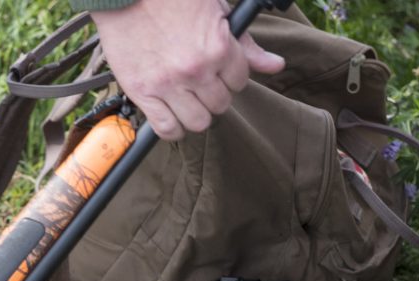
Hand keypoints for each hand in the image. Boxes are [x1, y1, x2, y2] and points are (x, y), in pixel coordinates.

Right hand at [92, 0, 284, 140]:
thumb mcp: (217, 12)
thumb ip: (245, 44)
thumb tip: (275, 66)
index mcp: (219, 47)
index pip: (239, 82)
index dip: (230, 77)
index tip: (218, 72)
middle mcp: (196, 70)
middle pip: (220, 105)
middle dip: (214, 96)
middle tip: (201, 86)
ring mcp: (168, 85)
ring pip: (197, 122)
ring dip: (195, 115)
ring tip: (187, 103)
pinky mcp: (143, 93)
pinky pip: (166, 128)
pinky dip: (172, 129)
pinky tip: (173, 119)